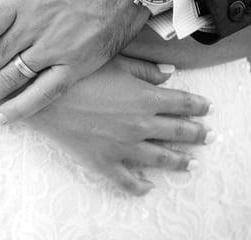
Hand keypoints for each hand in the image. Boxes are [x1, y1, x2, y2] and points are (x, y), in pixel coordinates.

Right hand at [26, 56, 213, 195]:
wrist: (42, 98)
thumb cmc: (77, 75)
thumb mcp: (113, 63)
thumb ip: (145, 69)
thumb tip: (171, 73)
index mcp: (145, 98)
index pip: (183, 103)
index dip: (199, 106)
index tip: (207, 108)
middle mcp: (140, 124)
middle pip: (180, 132)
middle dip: (198, 134)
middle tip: (209, 136)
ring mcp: (124, 146)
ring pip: (162, 159)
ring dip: (181, 162)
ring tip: (191, 164)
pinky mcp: (104, 162)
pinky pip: (128, 181)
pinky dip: (140, 186)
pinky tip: (148, 187)